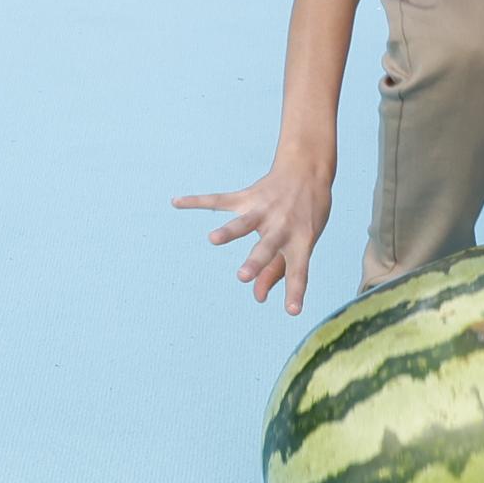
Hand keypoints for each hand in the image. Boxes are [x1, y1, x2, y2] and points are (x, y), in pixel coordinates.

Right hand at [178, 150, 337, 314]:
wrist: (307, 170)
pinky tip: (176, 202)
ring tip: (213, 239)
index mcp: (301, 241)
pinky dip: (197, 201)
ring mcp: (264, 210)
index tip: (292, 311)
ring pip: (244, 222)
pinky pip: (219, 200)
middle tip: (242, 277)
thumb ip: (278, 270)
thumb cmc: (306, 216)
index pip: (298, 270)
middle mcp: (282, 226)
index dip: (295, 290)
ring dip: (229, 231)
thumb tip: (258, 296)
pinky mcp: (247, 196)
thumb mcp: (302, 241)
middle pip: (268, 246)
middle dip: (255, 261)